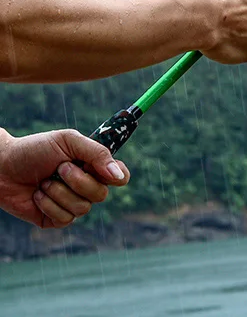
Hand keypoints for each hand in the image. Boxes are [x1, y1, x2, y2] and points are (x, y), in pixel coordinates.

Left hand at [0, 129, 129, 227]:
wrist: (1, 167)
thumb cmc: (35, 150)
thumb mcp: (68, 141)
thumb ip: (97, 153)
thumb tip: (118, 176)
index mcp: (94, 166)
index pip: (121, 177)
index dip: (117, 176)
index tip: (101, 170)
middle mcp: (87, 187)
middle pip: (102, 194)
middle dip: (78, 181)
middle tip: (59, 168)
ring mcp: (72, 204)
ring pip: (83, 208)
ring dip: (59, 192)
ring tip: (44, 182)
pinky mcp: (56, 219)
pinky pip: (65, 218)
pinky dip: (48, 204)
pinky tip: (37, 195)